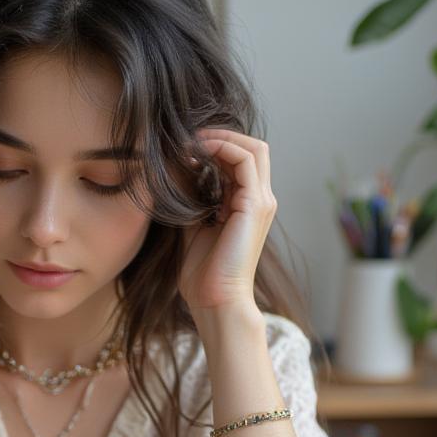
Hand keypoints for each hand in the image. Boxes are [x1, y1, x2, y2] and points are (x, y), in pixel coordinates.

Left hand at [177, 128, 276, 313]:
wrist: (214, 300)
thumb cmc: (203, 274)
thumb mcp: (192, 227)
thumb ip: (191, 201)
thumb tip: (175, 174)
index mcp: (246, 205)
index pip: (239, 161)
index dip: (214, 147)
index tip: (183, 150)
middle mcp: (259, 200)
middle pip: (251, 148)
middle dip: (219, 137)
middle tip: (187, 141)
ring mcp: (261, 201)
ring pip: (252, 148)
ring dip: (219, 139)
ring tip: (190, 145)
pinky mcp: (256, 205)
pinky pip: (245, 161)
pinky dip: (221, 149)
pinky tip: (196, 155)